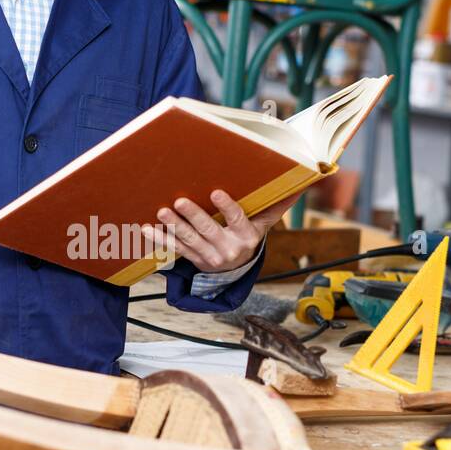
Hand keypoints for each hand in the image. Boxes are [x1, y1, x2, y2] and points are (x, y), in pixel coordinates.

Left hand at [149, 189, 301, 273]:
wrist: (237, 269)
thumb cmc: (248, 235)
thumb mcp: (264, 224)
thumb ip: (276, 204)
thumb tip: (303, 180)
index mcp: (247, 237)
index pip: (237, 220)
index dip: (227, 207)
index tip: (216, 192)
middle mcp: (228, 249)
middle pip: (209, 230)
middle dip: (193, 216)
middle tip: (179, 201)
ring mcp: (209, 257)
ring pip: (189, 240)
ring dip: (174, 226)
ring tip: (161, 211)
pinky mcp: (193, 260)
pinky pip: (175, 250)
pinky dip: (160, 239)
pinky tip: (147, 229)